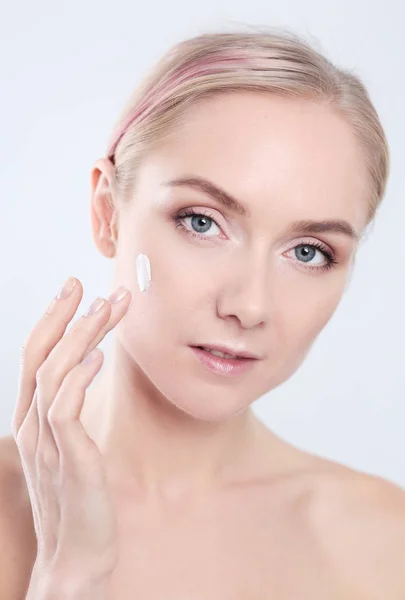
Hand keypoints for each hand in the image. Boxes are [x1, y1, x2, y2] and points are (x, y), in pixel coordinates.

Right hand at [11, 277, 131, 584]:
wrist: (77, 554)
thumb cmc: (79, 497)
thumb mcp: (71, 447)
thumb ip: (69, 410)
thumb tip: (85, 368)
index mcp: (34, 418)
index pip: (36, 357)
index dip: (52, 320)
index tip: (72, 290)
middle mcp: (32, 425)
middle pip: (41, 356)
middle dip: (64, 316)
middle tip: (85, 284)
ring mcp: (46, 441)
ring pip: (55, 374)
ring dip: (80, 337)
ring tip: (105, 309)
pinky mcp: (68, 458)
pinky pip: (65, 410)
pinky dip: (77, 379)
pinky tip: (96, 357)